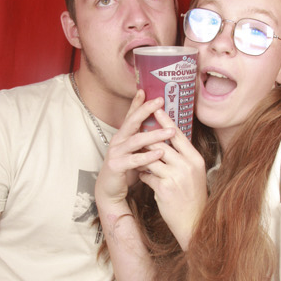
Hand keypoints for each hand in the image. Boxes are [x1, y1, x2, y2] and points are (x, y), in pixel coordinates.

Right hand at [95, 92, 166, 219]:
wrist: (109, 190)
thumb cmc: (125, 169)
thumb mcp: (134, 152)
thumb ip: (143, 141)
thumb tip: (161, 129)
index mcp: (123, 136)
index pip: (130, 116)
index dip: (137, 103)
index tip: (146, 90)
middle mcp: (118, 141)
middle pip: (132, 122)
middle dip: (146, 110)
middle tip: (160, 101)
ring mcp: (116, 152)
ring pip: (136, 140)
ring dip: (155, 135)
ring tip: (170, 131)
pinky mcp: (116, 166)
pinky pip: (134, 159)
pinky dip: (148, 156)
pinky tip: (160, 153)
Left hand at [138, 117, 206, 247]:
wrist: (194, 223)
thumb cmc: (192, 197)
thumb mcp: (194, 174)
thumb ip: (183, 158)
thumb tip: (168, 141)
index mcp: (196, 160)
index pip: (178, 135)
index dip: (166, 121)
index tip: (156, 109)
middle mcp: (187, 166)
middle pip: (162, 143)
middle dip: (148, 139)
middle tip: (138, 131)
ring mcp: (176, 177)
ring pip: (151, 158)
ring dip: (143, 158)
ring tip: (137, 156)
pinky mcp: (164, 188)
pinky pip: (147, 175)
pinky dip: (143, 175)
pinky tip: (141, 176)